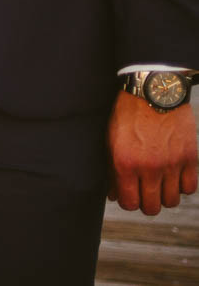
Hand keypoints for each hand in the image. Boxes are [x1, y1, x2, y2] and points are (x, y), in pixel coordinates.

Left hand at [107, 92, 197, 214]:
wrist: (153, 92)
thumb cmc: (128, 115)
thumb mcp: (111, 140)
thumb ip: (112, 170)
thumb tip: (114, 195)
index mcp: (125, 163)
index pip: (129, 203)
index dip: (128, 202)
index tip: (130, 195)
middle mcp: (149, 167)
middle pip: (152, 207)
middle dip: (147, 203)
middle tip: (145, 193)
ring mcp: (171, 164)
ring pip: (171, 201)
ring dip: (165, 196)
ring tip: (160, 184)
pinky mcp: (190, 158)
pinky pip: (189, 188)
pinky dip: (182, 186)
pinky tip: (174, 176)